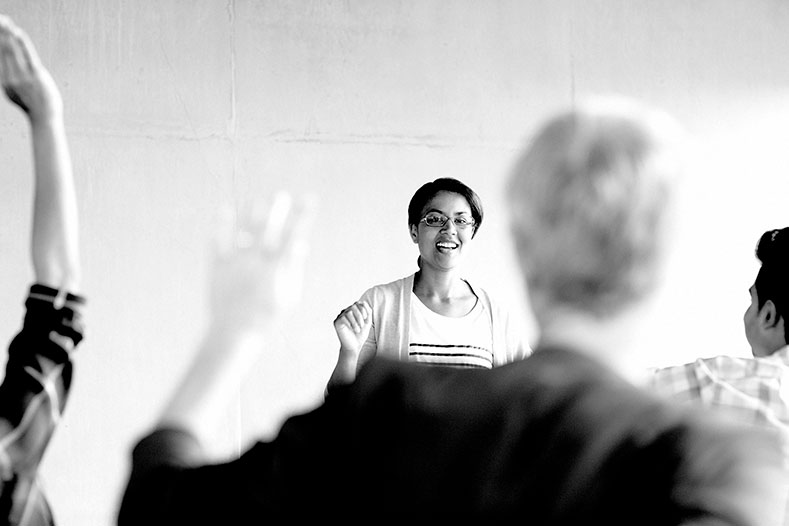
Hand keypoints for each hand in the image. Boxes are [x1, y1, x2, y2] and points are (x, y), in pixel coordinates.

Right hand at [0, 15, 62, 122]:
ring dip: (9, 35)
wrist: (44, 117)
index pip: (0, 57)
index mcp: (4, 81)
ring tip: (6, 22)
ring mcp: (23, 76)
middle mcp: (11, 77)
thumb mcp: (15, 94)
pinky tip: (18, 33)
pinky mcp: (35, 75)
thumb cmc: (32, 106)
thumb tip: (7, 72)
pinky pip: (27, 55)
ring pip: (13, 51)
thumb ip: (10, 81)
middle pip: (4, 51)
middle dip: (0, 34)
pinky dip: (22, 42)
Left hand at [209, 192, 314, 332]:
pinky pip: (219, 240)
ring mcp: (236, 263)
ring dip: (251, 213)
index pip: (293, 234)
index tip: (309, 199)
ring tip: (257, 199)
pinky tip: (225, 209)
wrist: (234, 333)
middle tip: (281, 195)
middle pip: (268, 228)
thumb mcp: (288, 296)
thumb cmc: (266, 318)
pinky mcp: (218, 267)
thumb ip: (293, 269)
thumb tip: (301, 245)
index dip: (302, 215)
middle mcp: (256, 261)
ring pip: (244, 230)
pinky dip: (222, 224)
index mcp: (276, 269)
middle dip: (277, 209)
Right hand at [333, 301, 372, 355]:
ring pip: (349, 311)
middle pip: (354, 306)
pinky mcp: (337, 322)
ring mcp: (340, 316)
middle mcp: (346, 312)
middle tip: (362, 325)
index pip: (358, 303)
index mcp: (353, 312)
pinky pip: (343, 317)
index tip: (366, 317)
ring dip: (356, 321)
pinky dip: (351, 323)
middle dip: (360, 315)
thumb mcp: (367, 322)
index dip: (363, 308)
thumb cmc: (360, 335)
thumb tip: (364, 303)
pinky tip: (353, 329)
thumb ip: (368, 312)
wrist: (354, 346)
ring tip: (358, 329)